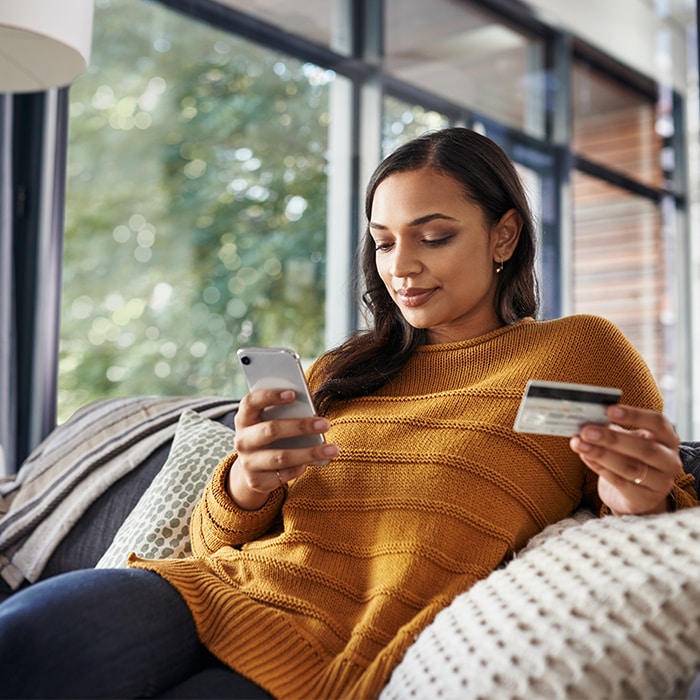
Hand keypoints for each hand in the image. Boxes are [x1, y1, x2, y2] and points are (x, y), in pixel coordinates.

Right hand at [228, 388, 338, 509]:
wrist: (252, 468)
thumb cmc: (269, 435)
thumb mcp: (270, 420)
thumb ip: (284, 413)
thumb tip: (311, 411)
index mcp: (244, 418)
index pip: (251, 402)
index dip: (270, 396)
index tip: (293, 393)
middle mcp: (242, 440)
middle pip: (271, 430)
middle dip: (300, 426)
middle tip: (325, 424)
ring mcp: (247, 463)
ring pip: (281, 457)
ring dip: (310, 453)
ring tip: (333, 449)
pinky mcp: (257, 481)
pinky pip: (284, 475)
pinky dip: (301, 467)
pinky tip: (314, 462)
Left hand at [569, 404, 681, 514]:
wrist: (638, 495)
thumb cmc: (632, 458)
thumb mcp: (629, 441)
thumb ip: (615, 430)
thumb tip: (589, 420)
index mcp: (668, 439)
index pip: (658, 423)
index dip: (634, 415)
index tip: (609, 410)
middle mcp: (669, 461)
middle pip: (645, 448)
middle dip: (612, 439)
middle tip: (586, 431)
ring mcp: (660, 482)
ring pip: (630, 467)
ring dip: (601, 454)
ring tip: (579, 444)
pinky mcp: (644, 499)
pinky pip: (619, 482)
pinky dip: (599, 467)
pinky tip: (584, 456)